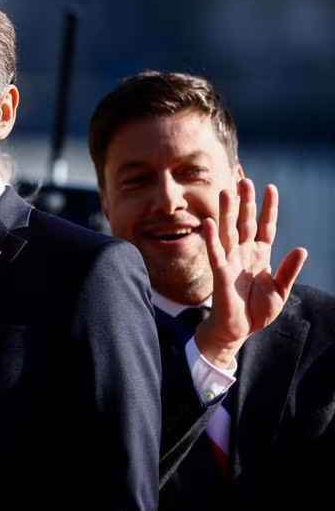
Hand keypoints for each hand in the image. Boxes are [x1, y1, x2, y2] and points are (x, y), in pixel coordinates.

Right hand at [197, 179, 307, 366]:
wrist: (238, 330)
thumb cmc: (257, 312)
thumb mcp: (280, 291)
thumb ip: (289, 270)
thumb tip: (301, 249)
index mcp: (260, 255)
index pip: (265, 226)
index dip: (268, 208)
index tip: (270, 187)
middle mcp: (244, 253)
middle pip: (245, 222)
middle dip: (246, 202)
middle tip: (244, 180)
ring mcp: (231, 261)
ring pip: (229, 231)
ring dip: (227, 212)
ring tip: (226, 192)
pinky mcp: (220, 273)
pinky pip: (215, 252)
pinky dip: (212, 238)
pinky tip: (209, 222)